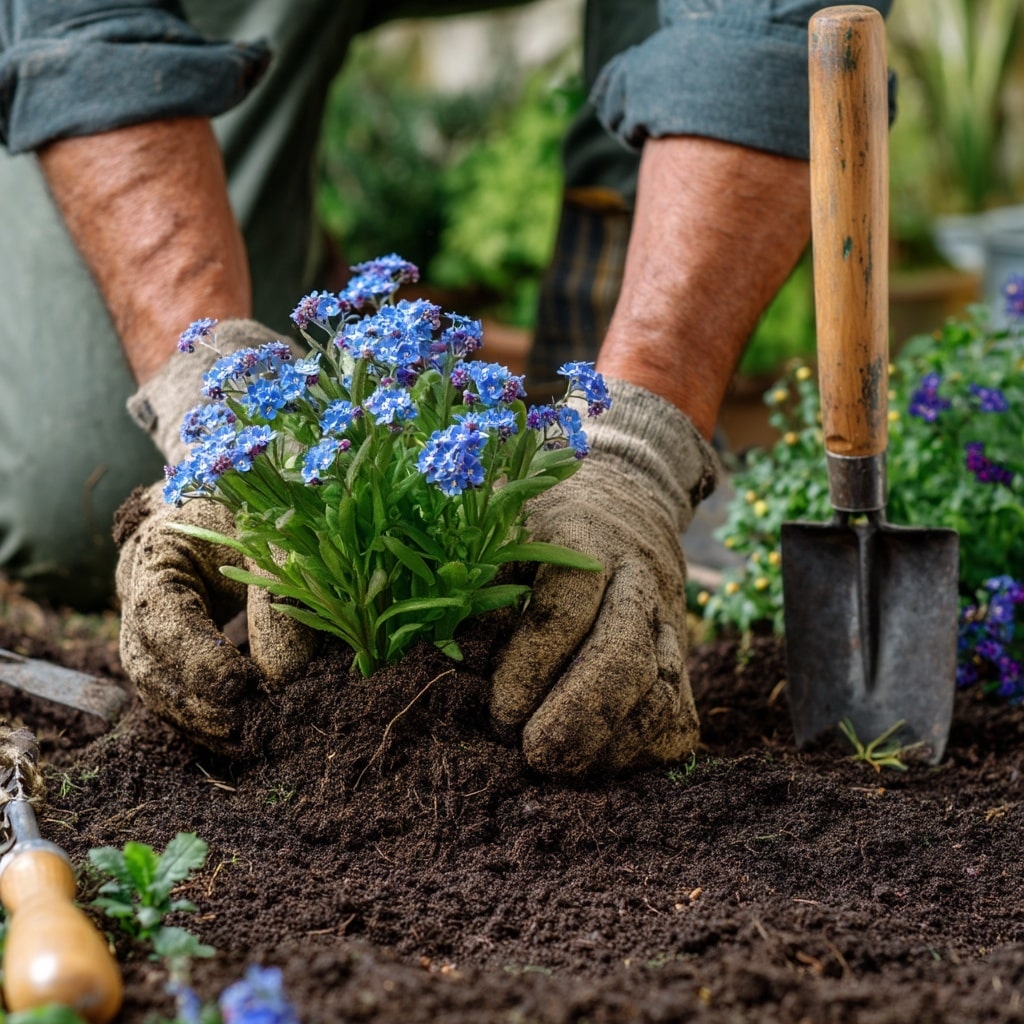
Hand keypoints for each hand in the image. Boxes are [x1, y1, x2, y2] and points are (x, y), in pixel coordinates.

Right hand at [116, 320, 316, 751]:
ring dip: (199, 718)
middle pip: (145, 661)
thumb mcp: (278, 532)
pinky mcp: (182, 642)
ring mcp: (157, 620)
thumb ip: (282, 597)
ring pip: (158, 684)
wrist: (256, 483)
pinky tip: (244, 732)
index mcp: (156, 552)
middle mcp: (143, 591)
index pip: (159, 616)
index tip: (240, 686)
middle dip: (193, 702)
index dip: (195, 657)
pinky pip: (181, 687)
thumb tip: (284, 678)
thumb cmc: (267, 497)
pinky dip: (208, 712)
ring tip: (249, 742)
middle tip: (246, 729)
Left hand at [489, 380, 717, 776]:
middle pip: (625, 651)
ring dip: (609, 741)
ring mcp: (668, 619)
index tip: (499, 712)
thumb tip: (434, 657)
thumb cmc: (538, 527)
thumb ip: (470, 585)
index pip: (565, 604)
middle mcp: (636, 577)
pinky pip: (678, 714)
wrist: (626, 501)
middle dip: (579, 714)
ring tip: (558, 767)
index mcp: (582, 535)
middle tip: (535, 755)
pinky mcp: (683, 657)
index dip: (532, 662)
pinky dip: (640, 749)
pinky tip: (596, 763)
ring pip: (659, 688)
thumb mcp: (498, 532)